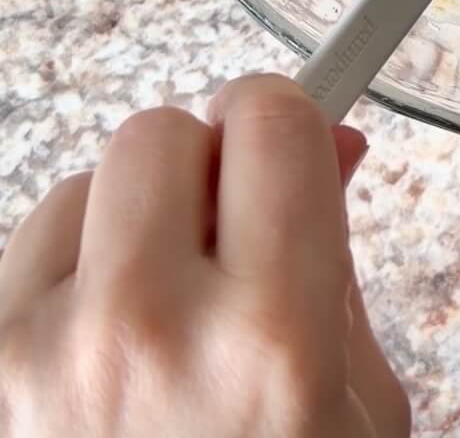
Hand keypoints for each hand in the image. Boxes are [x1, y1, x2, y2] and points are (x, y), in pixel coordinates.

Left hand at [0, 74, 409, 437]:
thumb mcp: (357, 407)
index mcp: (273, 338)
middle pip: (160, 132)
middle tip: (223, 233)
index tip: (282, 144)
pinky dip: (64, 276)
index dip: (281, 120)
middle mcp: (147, 332)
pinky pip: (24, 251)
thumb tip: (322, 140)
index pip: (270, 120)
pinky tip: (98, 348)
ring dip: (124, 224)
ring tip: (156, 312)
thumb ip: (336, 261)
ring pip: (80, 185)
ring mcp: (44, 359)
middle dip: (201, 166)